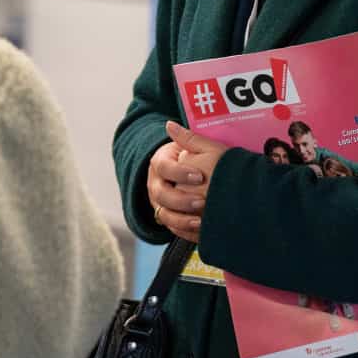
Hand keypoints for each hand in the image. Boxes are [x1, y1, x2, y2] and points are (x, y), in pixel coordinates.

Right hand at [146, 120, 229, 243]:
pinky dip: (186, 233)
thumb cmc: (192, 158)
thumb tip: (170, 125)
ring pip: (164, 216)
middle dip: (181, 200)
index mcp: (159, 163)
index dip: (180, 172)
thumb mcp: (190, 147)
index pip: (164, 167)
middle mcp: (155, 184)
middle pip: (161, 195)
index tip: (199, 176)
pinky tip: (201, 232)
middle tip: (201, 202)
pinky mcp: (168, 219)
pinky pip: (173, 229)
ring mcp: (159, 203)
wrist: (187, 177)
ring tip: (201, 221)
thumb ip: (186, 137)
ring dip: (182, 220)